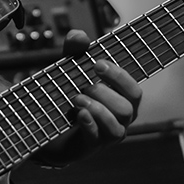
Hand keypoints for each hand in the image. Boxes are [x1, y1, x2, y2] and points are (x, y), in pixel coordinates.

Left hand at [33, 29, 142, 166]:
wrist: (50, 125)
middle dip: (106, 94)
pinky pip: (97, 139)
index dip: (119, 77)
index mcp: (122, 100)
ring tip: (77, 98)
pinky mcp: (91, 146)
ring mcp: (107, 135)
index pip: (134, 90)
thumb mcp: (71, 70)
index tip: (98, 64)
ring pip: (117, 127)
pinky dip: (89, 124)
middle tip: (84, 84)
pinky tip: (78, 114)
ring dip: (97, 110)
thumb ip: (75, 52)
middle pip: (127, 109)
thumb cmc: (71, 96)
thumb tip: (79, 36)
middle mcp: (120, 119)